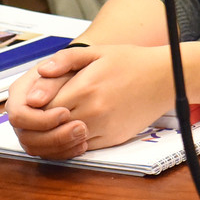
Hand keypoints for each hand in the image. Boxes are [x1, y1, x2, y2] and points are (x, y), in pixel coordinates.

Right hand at [4, 62, 80, 157]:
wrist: (87, 73)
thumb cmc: (78, 65)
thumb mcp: (76, 57)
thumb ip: (61, 60)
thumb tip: (44, 72)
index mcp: (21, 91)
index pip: (20, 115)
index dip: (42, 119)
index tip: (66, 113)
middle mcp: (22, 112)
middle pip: (26, 136)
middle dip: (54, 136)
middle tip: (81, 129)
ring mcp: (30, 127)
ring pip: (35, 147)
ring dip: (59, 147)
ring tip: (84, 137)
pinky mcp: (42, 137)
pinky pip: (46, 153)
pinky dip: (63, 152)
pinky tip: (82, 145)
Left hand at [6, 44, 174, 157]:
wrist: (166, 77)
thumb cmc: (131, 62)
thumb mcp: (98, 52)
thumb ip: (66, 59)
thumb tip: (41, 72)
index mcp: (85, 88)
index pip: (42, 108)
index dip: (34, 107)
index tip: (34, 103)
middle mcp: (93, 111)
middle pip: (50, 128)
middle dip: (40, 124)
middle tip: (37, 117)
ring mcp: (104, 127)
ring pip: (64, 142)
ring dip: (54, 136)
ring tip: (52, 126)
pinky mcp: (113, 138)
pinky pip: (83, 147)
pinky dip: (72, 143)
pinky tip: (72, 131)